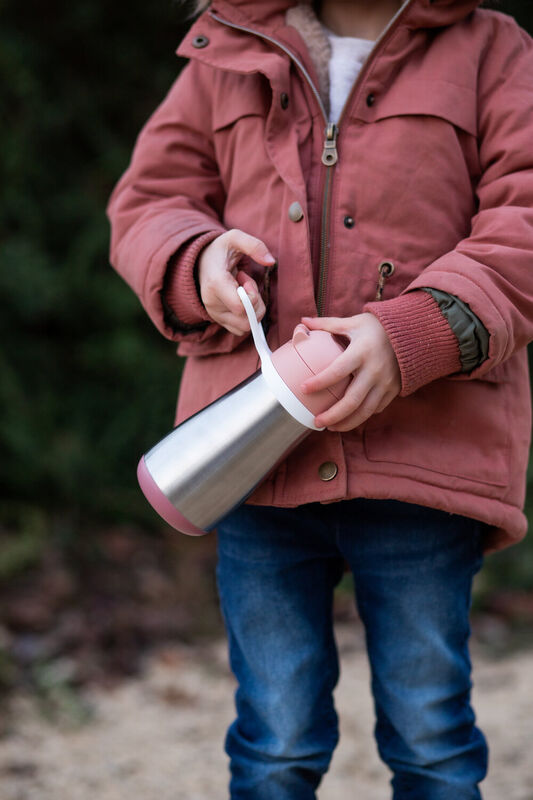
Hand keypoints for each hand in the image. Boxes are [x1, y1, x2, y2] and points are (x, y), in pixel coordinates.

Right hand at [197, 229, 274, 334]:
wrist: (200, 262)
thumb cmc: (220, 250)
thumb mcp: (235, 238)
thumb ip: (254, 245)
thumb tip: (271, 261)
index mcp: (215, 284)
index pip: (240, 307)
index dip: (252, 296)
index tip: (247, 280)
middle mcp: (212, 303)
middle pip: (246, 321)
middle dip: (256, 304)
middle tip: (247, 285)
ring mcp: (215, 314)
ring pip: (245, 327)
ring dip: (252, 310)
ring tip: (242, 292)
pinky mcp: (219, 321)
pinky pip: (241, 330)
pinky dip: (247, 317)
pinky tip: (240, 301)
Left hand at [301, 313, 400, 430]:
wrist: (414, 331)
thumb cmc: (378, 326)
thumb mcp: (353, 322)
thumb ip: (327, 324)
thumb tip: (303, 322)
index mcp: (361, 352)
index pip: (337, 371)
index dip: (320, 382)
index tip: (304, 389)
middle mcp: (374, 370)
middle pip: (351, 401)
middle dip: (332, 415)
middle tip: (316, 421)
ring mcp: (386, 382)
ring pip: (365, 411)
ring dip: (346, 423)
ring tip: (330, 427)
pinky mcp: (393, 389)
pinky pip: (376, 408)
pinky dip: (362, 416)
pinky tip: (350, 418)